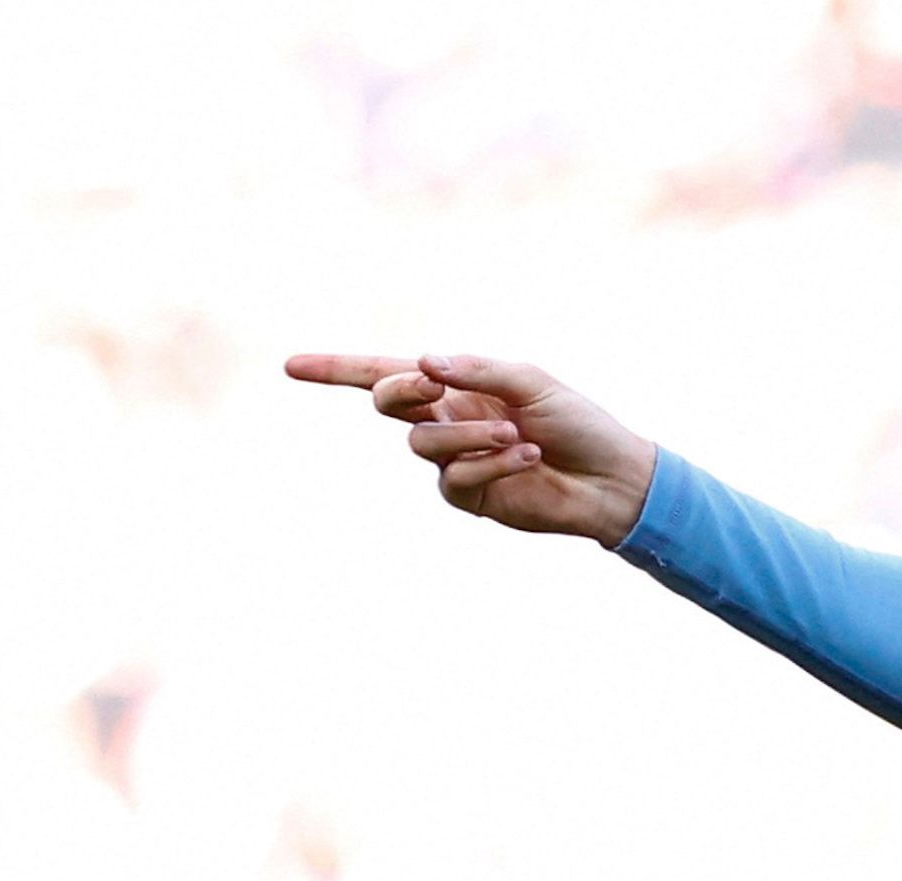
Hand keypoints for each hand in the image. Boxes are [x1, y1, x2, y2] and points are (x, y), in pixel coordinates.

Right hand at [283, 353, 657, 546]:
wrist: (610, 476)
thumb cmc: (576, 422)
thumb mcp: (530, 381)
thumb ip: (476, 370)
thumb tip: (423, 364)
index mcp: (455, 385)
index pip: (385, 373)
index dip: (336, 369)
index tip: (291, 366)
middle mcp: (446, 419)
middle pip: (387, 401)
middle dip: (401, 390)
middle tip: (433, 385)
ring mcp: (452, 460)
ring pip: (421, 443)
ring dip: (466, 435)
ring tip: (516, 435)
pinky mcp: (467, 496)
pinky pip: (454, 476)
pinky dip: (489, 464)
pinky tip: (525, 457)